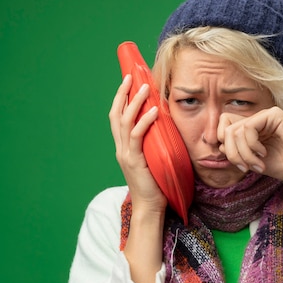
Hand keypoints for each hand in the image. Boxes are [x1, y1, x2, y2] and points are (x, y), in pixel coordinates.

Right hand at [109, 75, 166, 212]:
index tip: (128, 82)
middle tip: (131, 76)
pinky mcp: (134, 161)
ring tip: (145, 87)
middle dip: (123, 93)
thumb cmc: (156, 183)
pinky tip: (153, 111)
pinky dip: (144, 121)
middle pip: (116, 114)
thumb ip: (154, 143)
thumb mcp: (153, 157)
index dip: (120, 98)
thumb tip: (166, 126)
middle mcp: (121, 148)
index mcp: (123, 146)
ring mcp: (126, 154)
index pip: (117, 117)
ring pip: (125, 121)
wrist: (150, 206)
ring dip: (135, 102)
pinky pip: (137, 136)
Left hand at [217, 106, 282, 183]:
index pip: (224, 129)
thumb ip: (236, 152)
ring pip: (235, 130)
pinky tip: (263, 153)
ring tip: (258, 164)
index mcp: (251, 130)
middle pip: (227, 130)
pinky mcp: (273, 114)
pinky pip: (248, 127)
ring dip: (243, 153)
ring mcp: (264, 116)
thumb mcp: (252, 161)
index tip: (239, 165)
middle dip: (233, 153)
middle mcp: (256, 120)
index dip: (225, 147)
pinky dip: (251, 145)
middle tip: (246, 167)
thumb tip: (219, 145)